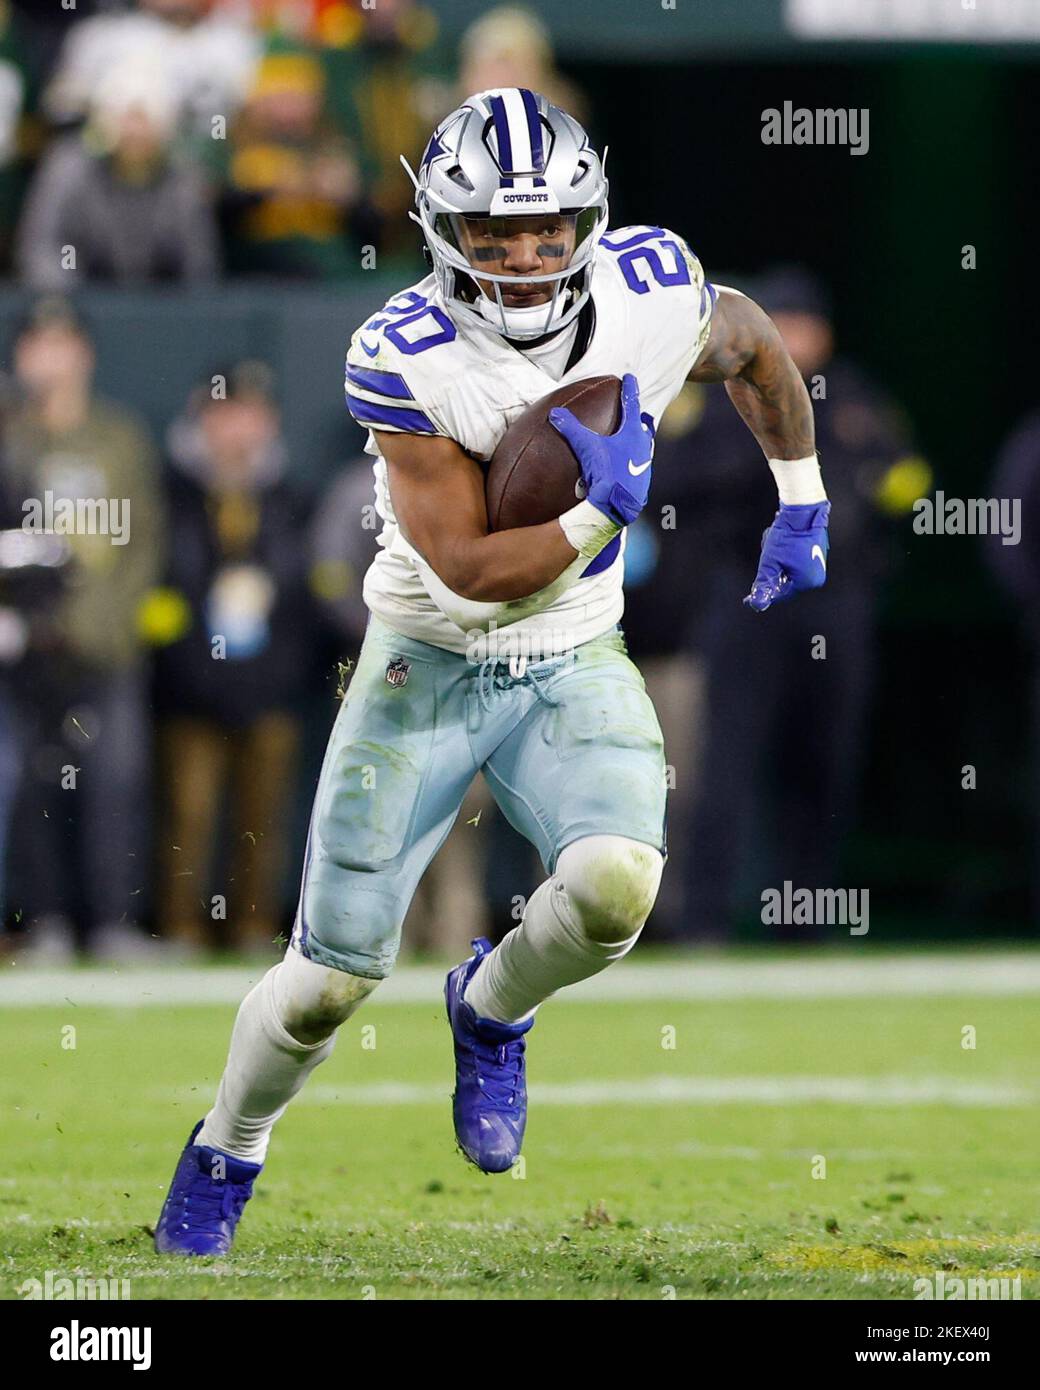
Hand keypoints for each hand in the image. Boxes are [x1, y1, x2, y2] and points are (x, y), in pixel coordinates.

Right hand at [549, 373, 654, 525]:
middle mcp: (643, 447)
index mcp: (632, 433)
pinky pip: (639, 466)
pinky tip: (625, 468)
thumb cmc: (607, 473)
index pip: (631, 403)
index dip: (629, 389)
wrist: (618, 506)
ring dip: (637, 441)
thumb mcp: (587, 448)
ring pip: (643, 447)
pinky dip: (632, 462)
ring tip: (630, 441)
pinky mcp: (642, 483)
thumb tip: (555, 413)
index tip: (630, 377)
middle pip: (642, 427)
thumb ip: (571, 429)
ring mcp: (645, 466)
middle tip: (634, 413)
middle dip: (637, 419)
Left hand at [744, 501, 829, 611]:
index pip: (783, 593)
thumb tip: (756, 603)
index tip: (751, 593)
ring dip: (779, 563)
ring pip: (791, 572)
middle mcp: (817, 577)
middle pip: (787, 583)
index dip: (766, 591)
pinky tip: (782, 544)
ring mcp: (819, 565)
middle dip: (774, 573)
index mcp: (808, 582)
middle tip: (767, 560)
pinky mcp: (818, 554)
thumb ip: (764, 583)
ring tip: (774, 547)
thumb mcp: (770, 562)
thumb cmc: (787, 536)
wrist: (803, 511)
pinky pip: (798, 563)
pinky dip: (787, 557)